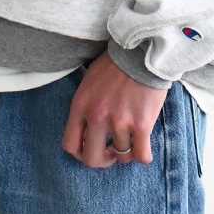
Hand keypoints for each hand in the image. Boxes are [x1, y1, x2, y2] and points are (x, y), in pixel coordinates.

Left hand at [61, 48, 167, 168]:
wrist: (141, 51)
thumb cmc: (116, 64)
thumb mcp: (89, 82)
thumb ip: (85, 107)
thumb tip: (87, 131)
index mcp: (81, 105)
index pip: (70, 144)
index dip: (80, 154)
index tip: (92, 150)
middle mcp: (97, 116)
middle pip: (92, 158)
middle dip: (102, 161)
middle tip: (111, 153)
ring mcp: (119, 122)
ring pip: (121, 157)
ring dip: (126, 152)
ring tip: (131, 140)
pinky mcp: (141, 124)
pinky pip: (141, 155)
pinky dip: (143, 155)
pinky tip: (143, 145)